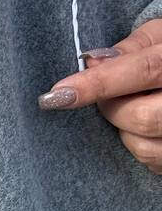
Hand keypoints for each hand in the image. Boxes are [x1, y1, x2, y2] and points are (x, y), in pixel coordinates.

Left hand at [36, 18, 161, 172]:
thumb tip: (92, 62)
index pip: (143, 70)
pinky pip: (153, 162)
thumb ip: (133, 48)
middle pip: (142, 116)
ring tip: (134, 107)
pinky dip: (138, 145)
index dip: (98, 83)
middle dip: (111, 108)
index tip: (57, 94)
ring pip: (145, 147)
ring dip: (125, 130)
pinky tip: (146, 126)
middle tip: (106, 96)